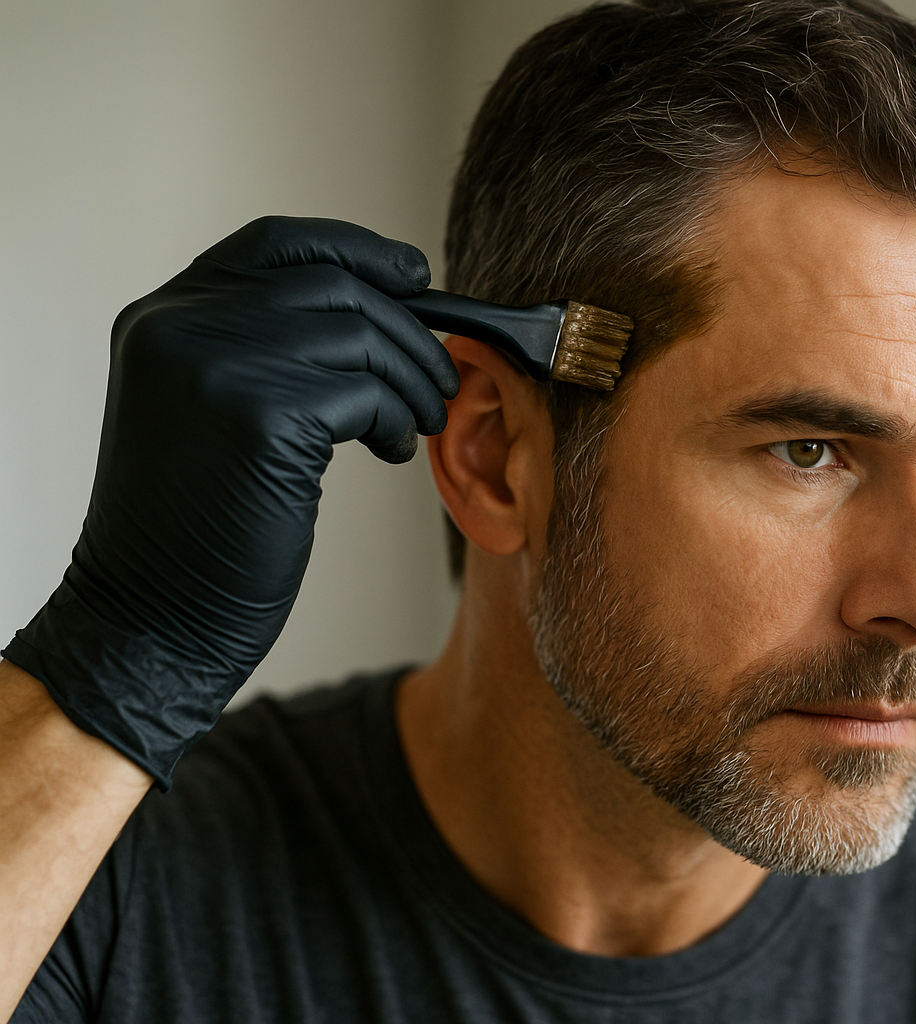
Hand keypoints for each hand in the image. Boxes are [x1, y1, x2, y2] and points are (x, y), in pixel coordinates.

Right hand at [1, 216, 457, 785]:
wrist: (152, 617)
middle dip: (409, 333)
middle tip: (437, 384)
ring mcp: (215, 364)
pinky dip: (395, 421)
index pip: (275, 241)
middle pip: (334, 286)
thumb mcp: (215, 409)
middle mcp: (180, 325)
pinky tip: (388, 453)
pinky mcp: (259, 415)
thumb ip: (268, 349)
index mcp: (162, 316)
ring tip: (414, 426)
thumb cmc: (198, 526)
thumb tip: (384, 309)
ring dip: (411, 382)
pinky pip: (366, 393)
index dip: (357, 249)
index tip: (416, 275)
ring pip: (362, 336)